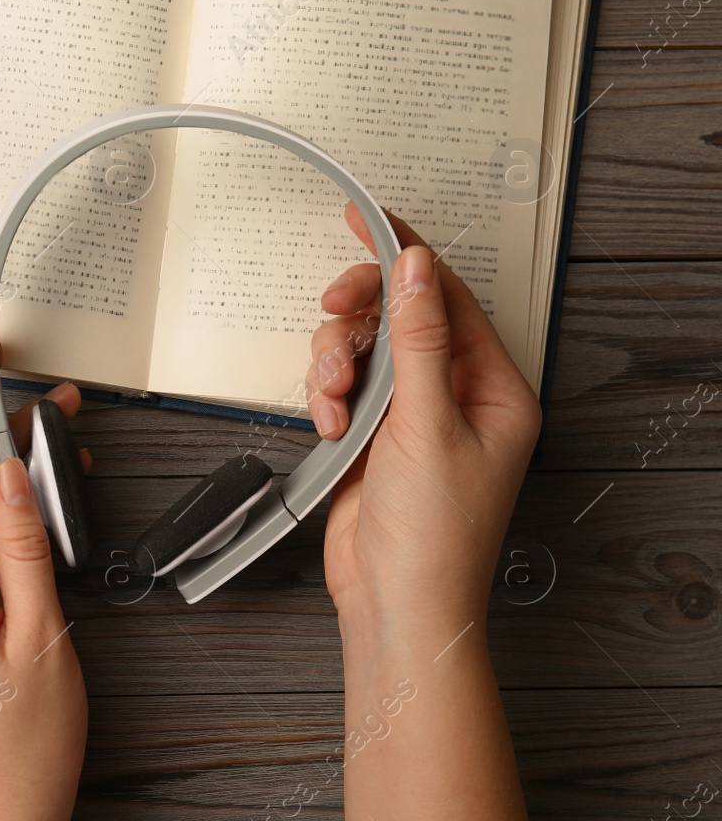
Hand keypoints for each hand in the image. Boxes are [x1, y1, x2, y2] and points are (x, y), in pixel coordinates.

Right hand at [305, 205, 541, 637]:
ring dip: (334, 364)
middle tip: (332, 305)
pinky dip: (325, 397)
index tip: (366, 220)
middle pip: (398, 316)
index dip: (405, 255)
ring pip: (361, 349)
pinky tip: (329, 427)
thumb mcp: (427, 422)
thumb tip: (415, 268)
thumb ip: (418, 338)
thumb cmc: (434, 533)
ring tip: (332, 401)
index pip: (449, 298)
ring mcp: (411, 414)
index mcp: (495, 387)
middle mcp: (456, 395)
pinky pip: (340, 386)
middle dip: (358, 314)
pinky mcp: (372, 434)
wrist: (395, 600)